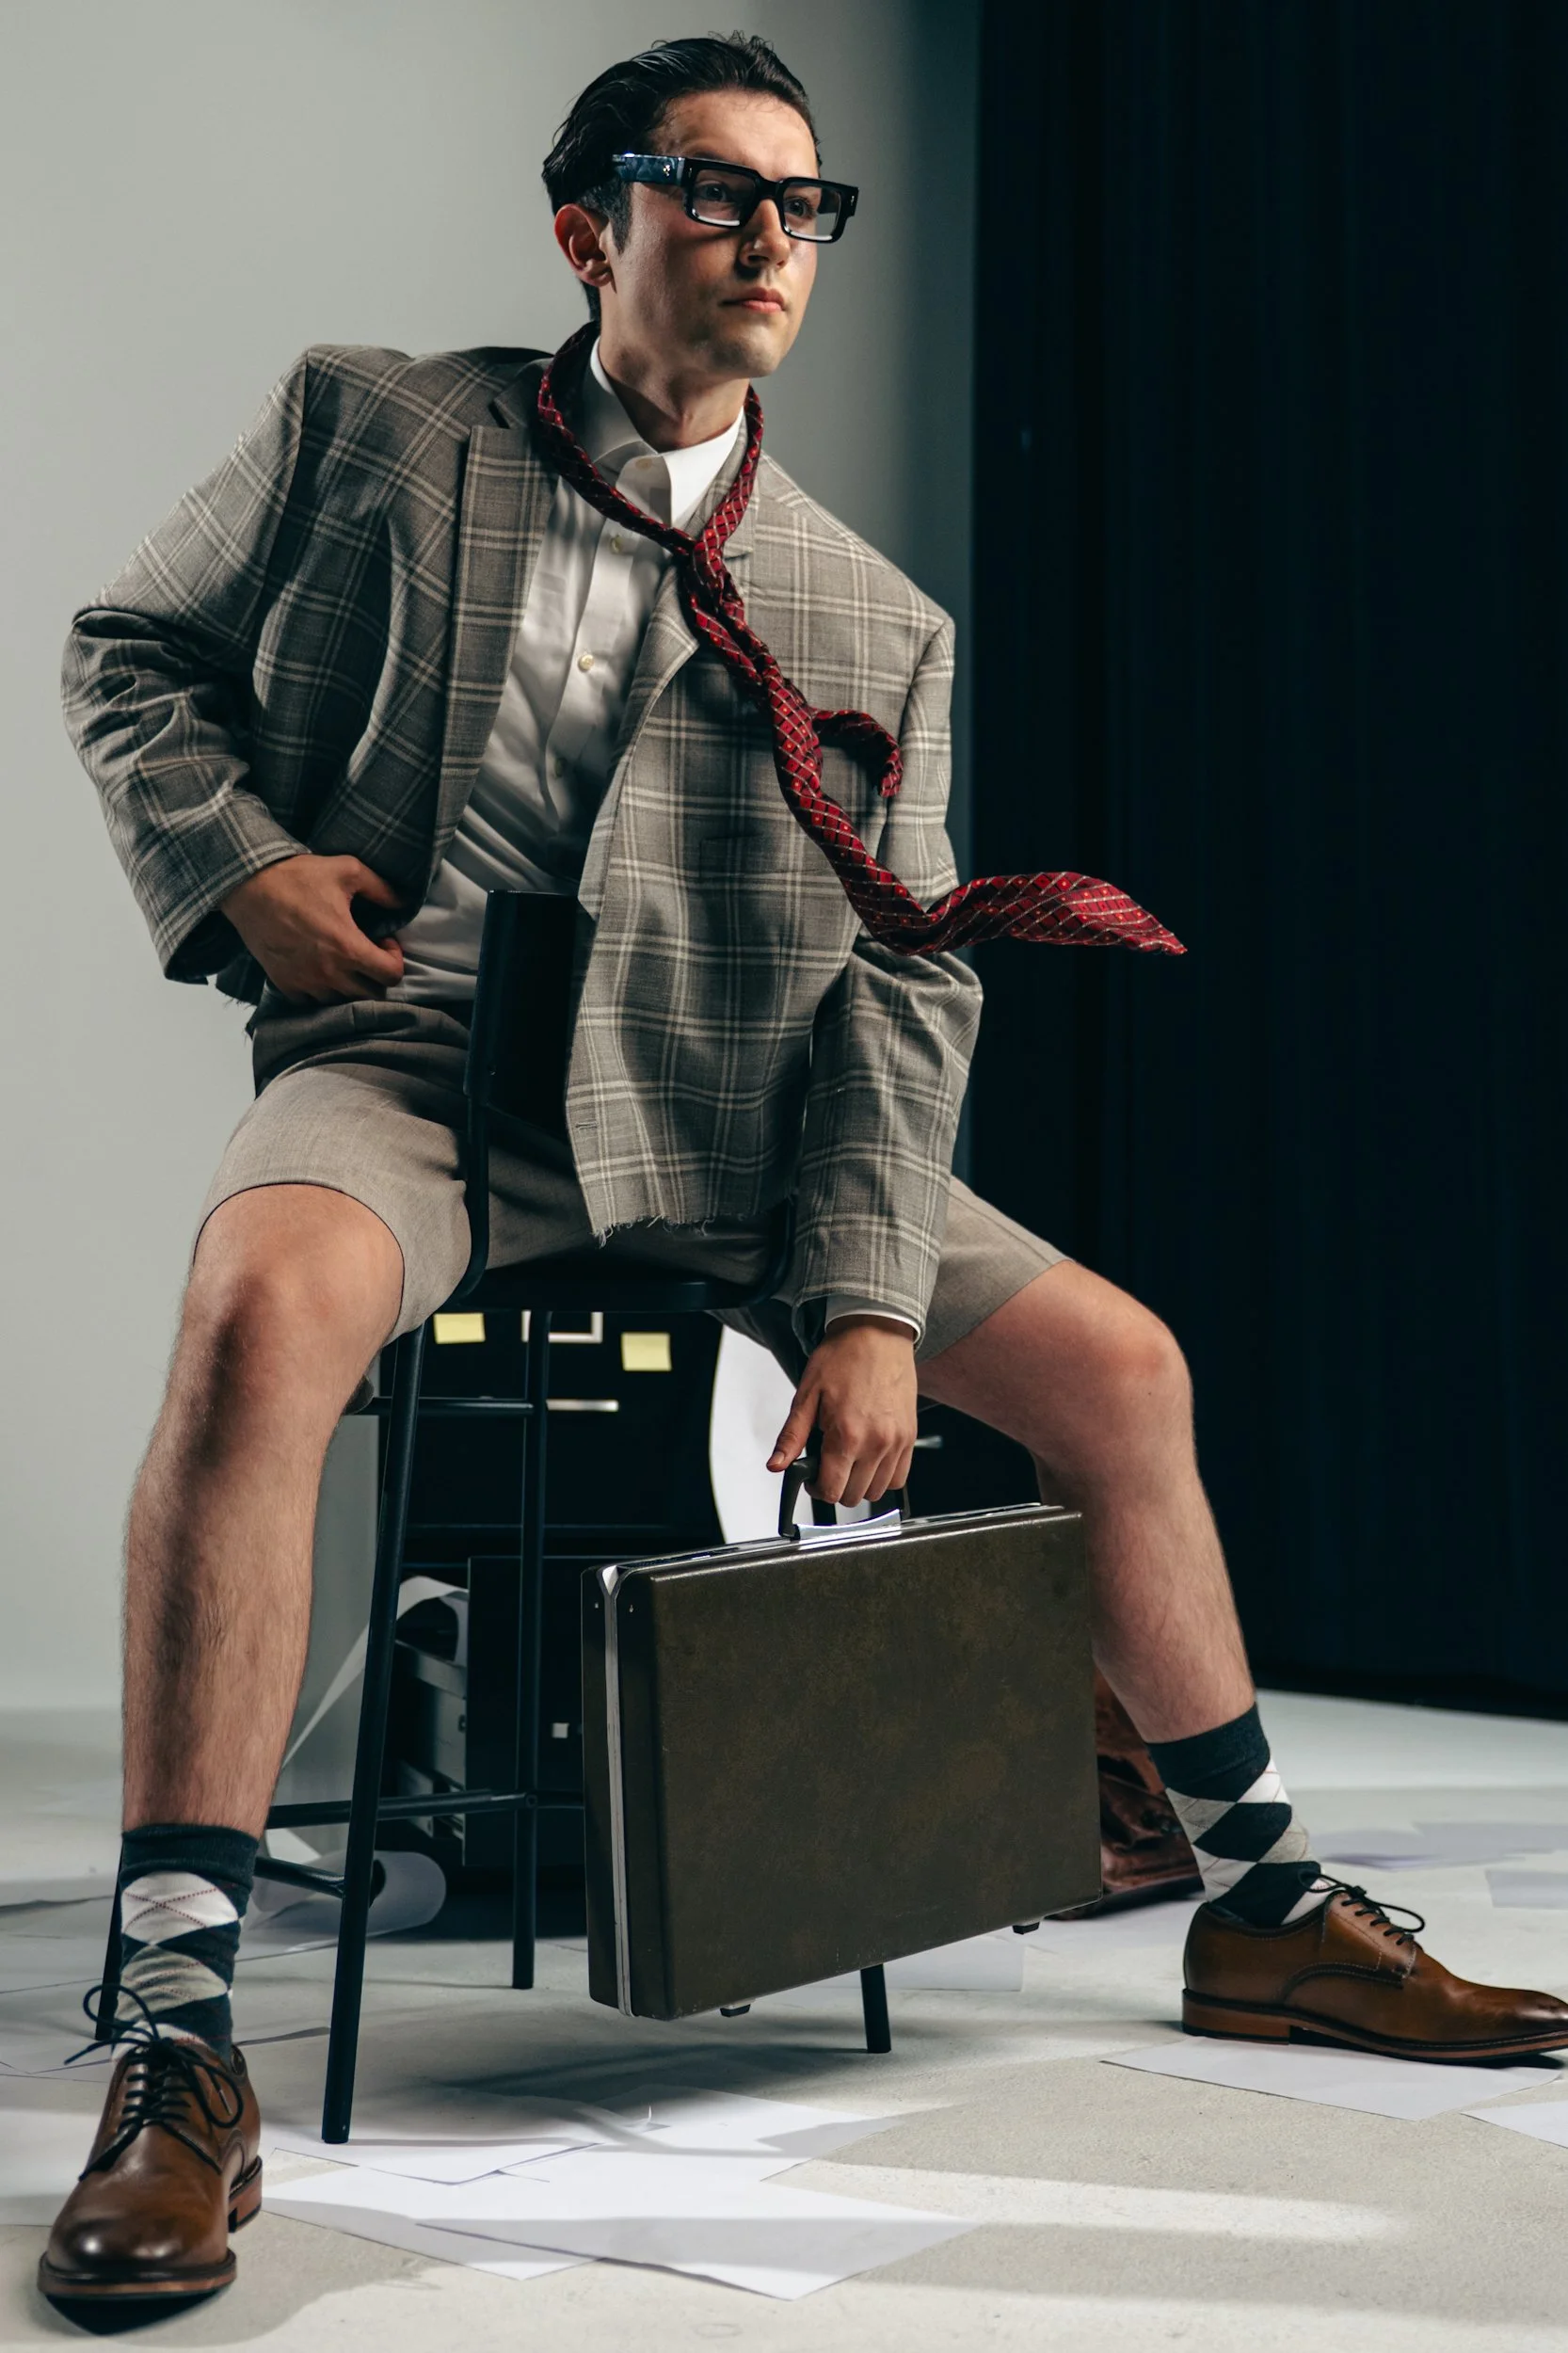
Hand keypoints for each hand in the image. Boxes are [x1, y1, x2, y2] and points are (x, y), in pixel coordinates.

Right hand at [220, 855, 405, 1002]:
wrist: (248, 887)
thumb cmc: (298, 876)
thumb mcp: (348, 870)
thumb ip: (382, 889)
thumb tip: (404, 903)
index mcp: (348, 947)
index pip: (391, 975)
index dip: (395, 959)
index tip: (384, 941)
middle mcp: (329, 972)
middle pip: (371, 995)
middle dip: (376, 975)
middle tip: (368, 952)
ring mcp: (306, 982)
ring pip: (343, 1002)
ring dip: (351, 985)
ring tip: (344, 960)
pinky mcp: (285, 985)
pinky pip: (313, 1003)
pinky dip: (322, 992)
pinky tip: (321, 968)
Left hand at [768, 1316, 917, 1508]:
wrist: (877, 1334)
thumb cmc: (843, 1358)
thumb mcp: (807, 1395)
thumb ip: (792, 1435)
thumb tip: (777, 1464)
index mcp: (847, 1434)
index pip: (831, 1490)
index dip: (816, 1489)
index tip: (813, 1478)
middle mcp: (876, 1442)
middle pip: (854, 1496)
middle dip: (836, 1486)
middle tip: (828, 1464)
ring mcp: (897, 1441)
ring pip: (878, 1491)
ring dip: (860, 1484)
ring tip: (849, 1459)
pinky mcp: (910, 1436)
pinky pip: (899, 1477)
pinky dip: (884, 1476)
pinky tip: (869, 1458)